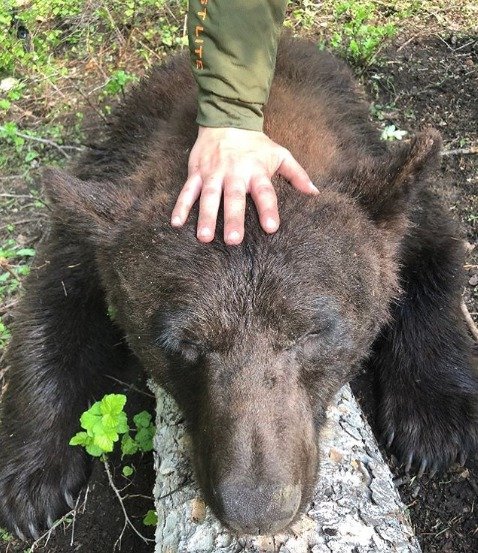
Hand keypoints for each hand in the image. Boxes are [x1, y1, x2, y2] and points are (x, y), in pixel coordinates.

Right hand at [171, 126, 317, 244]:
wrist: (226, 119)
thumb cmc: (256, 144)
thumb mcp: (280, 154)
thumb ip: (297, 174)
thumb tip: (315, 193)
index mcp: (256, 171)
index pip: (264, 192)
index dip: (268, 209)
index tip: (270, 228)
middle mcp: (234, 173)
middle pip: (234, 198)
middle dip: (233, 218)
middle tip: (234, 240)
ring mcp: (212, 174)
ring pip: (209, 197)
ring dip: (206, 216)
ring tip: (204, 237)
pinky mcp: (196, 173)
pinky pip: (187, 191)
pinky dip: (181, 206)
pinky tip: (176, 223)